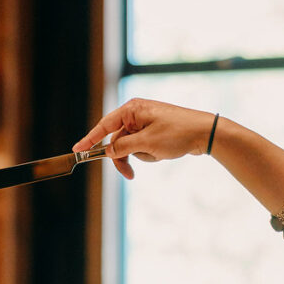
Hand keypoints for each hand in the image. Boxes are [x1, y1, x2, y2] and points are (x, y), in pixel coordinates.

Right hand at [72, 98, 213, 179]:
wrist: (205, 133)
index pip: (104, 126)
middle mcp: (136, 114)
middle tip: (129, 174)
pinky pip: (141, 147)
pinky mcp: (153, 132)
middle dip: (123, 158)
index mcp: (132, 109)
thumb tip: (108, 151)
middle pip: (117, 141)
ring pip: (129, 147)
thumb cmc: (178, 133)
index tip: (77, 151)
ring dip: (141, 156)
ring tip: (158, 154)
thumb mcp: (146, 142)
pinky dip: (149, 154)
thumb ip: (123, 147)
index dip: (90, 140)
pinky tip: (163, 152)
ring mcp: (144, 123)